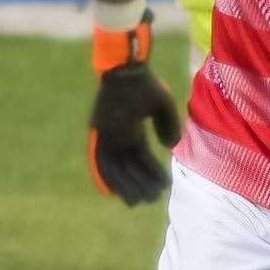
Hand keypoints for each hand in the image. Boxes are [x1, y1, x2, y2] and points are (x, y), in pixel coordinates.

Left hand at [88, 59, 182, 205]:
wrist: (124, 69)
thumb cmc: (144, 83)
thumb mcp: (162, 105)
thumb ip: (168, 125)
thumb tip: (171, 146)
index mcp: (130, 127)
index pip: (141, 155)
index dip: (152, 170)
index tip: (164, 183)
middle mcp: (117, 135)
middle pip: (128, 166)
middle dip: (141, 183)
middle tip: (152, 199)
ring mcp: (107, 135)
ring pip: (116, 168)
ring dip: (128, 185)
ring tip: (143, 200)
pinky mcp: (99, 134)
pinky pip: (100, 161)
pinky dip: (105, 177)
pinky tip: (114, 192)